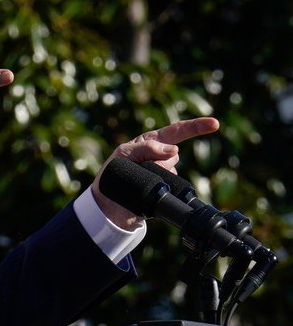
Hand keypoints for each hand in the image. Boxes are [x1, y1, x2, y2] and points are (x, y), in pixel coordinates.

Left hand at [90, 117, 220, 227]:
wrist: (111, 202)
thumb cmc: (114, 172)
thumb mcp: (124, 153)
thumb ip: (147, 147)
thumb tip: (174, 149)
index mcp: (152, 141)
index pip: (178, 130)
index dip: (197, 126)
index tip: (214, 124)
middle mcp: (161, 154)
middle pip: (174, 155)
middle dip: (158, 161)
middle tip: (139, 166)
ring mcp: (165, 171)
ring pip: (172, 171)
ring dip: (157, 174)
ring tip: (140, 178)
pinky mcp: (166, 186)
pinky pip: (173, 186)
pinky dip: (162, 187)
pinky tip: (149, 189)